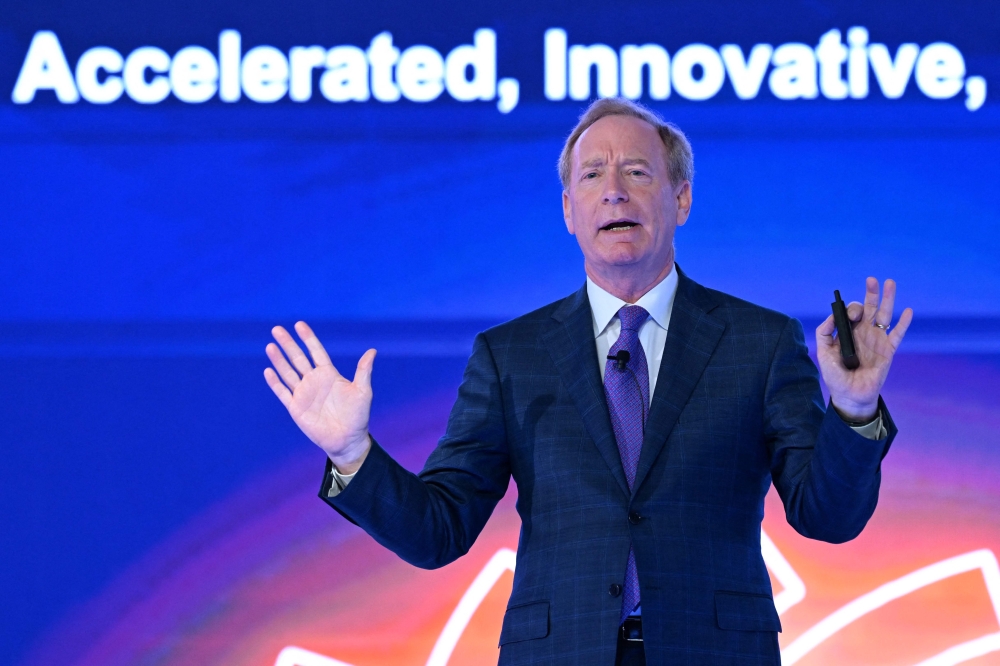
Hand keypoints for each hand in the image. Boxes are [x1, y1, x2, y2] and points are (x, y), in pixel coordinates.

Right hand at [264, 321, 374, 473]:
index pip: (316, 351)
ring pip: (288, 372)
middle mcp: (314, 381)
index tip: (299, 324)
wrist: (347, 440)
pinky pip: (283, 392)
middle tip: (277, 329)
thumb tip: (372, 351)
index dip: (308, 338)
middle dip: (288, 344)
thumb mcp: (363, 391)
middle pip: (298, 358)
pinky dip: (275, 382)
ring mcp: (303, 394)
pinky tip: (268, 370)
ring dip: (279, 360)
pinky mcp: (296, 408)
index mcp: (329, 374)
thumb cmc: (358, 416)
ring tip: (270, 346)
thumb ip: (363, 371)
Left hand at [816, 278, 912, 421]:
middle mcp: (863, 333)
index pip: (851, 313)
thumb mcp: (823, 353)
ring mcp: (877, 340)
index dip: (851, 308)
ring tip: (890, 282)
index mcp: (848, 332)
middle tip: (872, 280)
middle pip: (869, 308)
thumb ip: (824, 333)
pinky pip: (897, 334)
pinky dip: (904, 323)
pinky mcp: (888, 350)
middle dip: (871, 293)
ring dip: (888, 299)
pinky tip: (908, 311)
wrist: (850, 395)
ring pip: (884, 315)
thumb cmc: (835, 375)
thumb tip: (833, 316)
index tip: (851, 313)